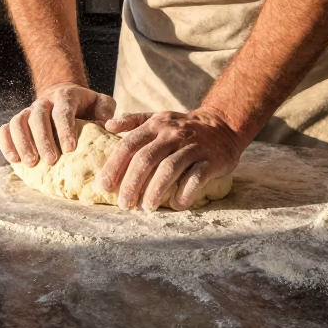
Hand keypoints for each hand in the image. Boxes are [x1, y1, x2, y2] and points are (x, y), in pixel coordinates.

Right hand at [0, 83, 115, 166]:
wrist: (64, 95)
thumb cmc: (86, 105)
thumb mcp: (101, 102)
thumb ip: (106, 110)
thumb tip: (106, 124)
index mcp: (66, 96)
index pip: (63, 111)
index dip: (65, 130)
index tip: (70, 149)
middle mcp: (44, 102)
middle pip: (38, 117)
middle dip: (43, 139)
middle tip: (50, 160)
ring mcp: (29, 110)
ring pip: (18, 122)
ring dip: (23, 143)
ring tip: (31, 163)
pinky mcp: (18, 121)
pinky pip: (6, 129)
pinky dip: (6, 143)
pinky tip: (13, 160)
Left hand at [99, 109, 244, 211]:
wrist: (222, 125)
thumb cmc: (183, 127)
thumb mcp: (158, 119)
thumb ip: (133, 121)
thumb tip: (108, 126)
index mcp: (156, 125)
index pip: (129, 145)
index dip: (115, 166)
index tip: (104, 186)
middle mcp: (172, 134)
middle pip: (146, 159)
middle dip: (131, 184)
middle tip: (124, 204)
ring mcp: (193, 147)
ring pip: (169, 169)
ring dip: (155, 191)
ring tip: (146, 208)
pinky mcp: (211, 160)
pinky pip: (196, 178)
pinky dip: (184, 193)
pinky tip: (176, 204)